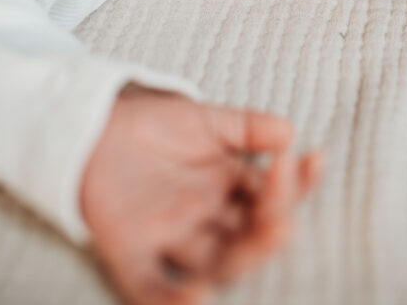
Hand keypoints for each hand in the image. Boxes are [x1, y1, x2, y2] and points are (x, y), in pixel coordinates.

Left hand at [81, 88, 322, 304]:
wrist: (91, 124)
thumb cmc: (152, 125)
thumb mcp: (204, 120)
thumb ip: (246, 127)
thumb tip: (290, 133)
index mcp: (227, 190)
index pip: (270, 196)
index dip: (295, 184)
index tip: (315, 158)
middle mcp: (206, 222)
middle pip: (247, 237)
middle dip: (271, 226)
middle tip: (285, 214)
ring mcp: (171, 241)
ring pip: (216, 263)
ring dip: (245, 256)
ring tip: (271, 233)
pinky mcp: (131, 255)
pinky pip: (152, 289)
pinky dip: (173, 302)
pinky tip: (198, 297)